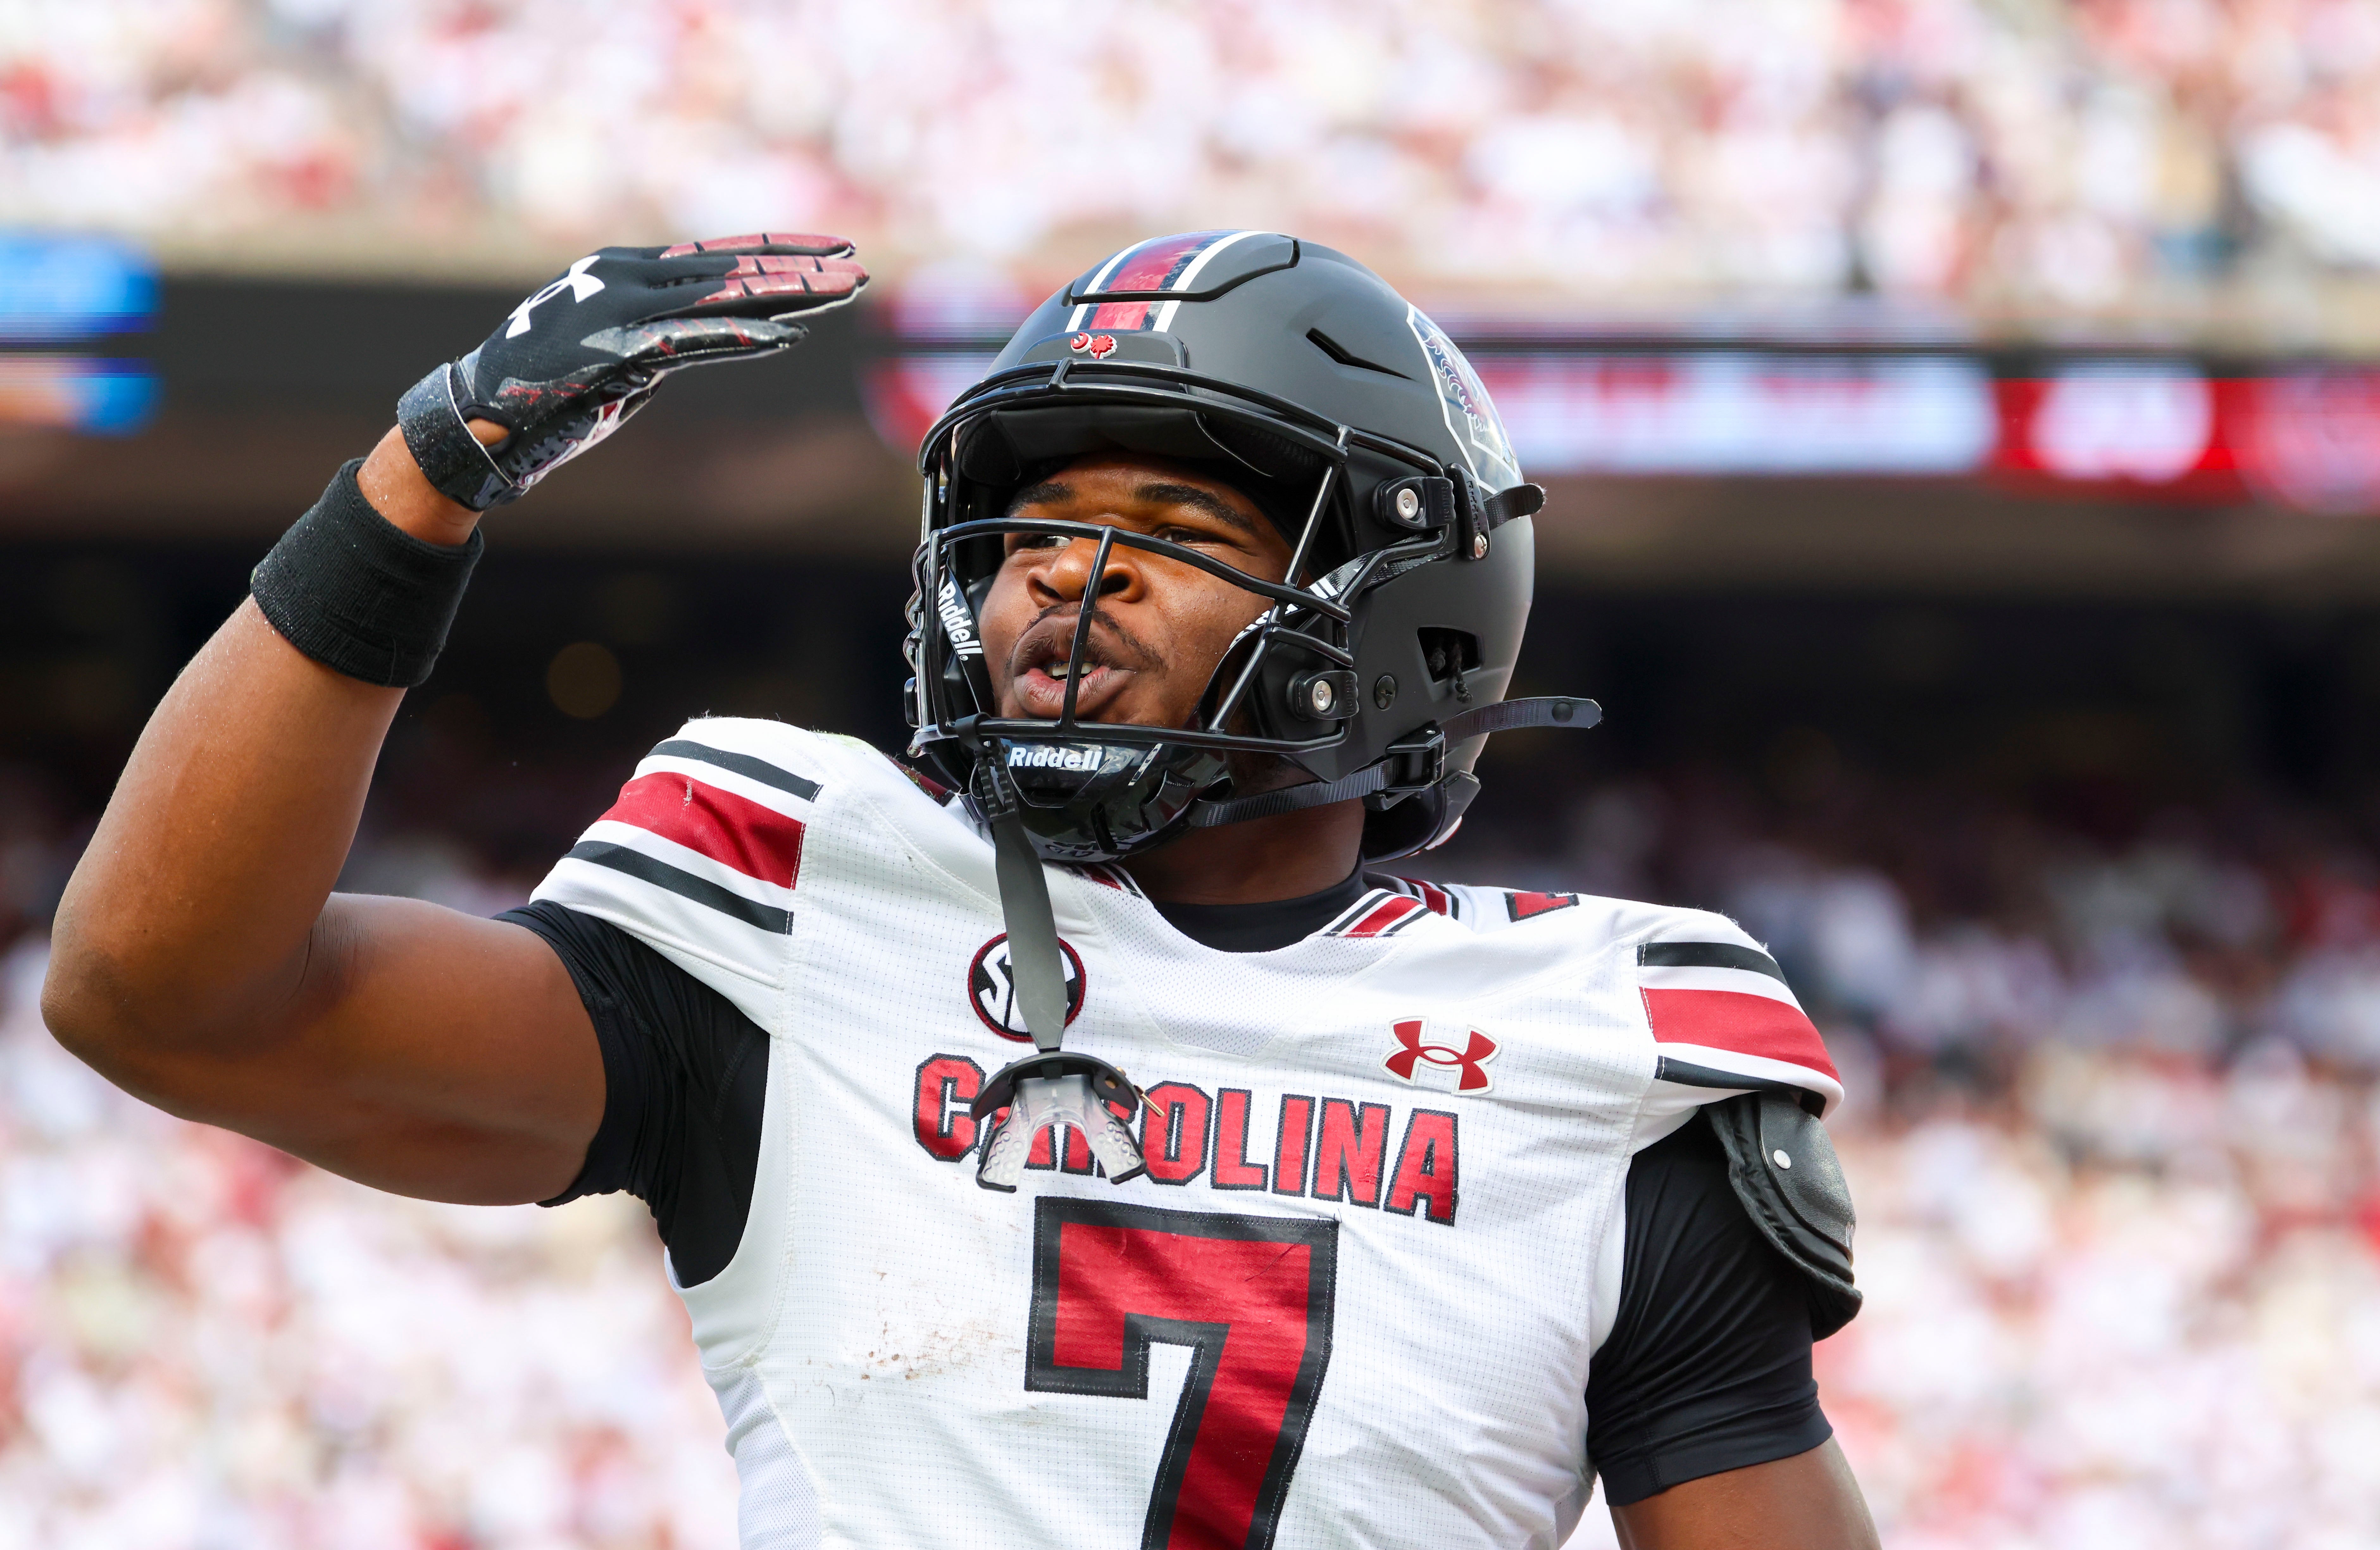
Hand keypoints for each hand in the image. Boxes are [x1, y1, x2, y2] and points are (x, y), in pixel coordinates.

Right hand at [396, 233, 866, 511]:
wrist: (478, 419)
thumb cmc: (545, 392)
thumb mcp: (615, 352)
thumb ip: (664, 337)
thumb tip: (716, 337)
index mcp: (623, 270)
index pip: (718, 254)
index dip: (778, 251)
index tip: (832, 251)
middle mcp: (623, 278)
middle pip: (730, 269)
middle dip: (800, 271)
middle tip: (859, 269)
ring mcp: (618, 312)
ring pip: (721, 298)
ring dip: (788, 298)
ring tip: (842, 294)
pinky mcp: (615, 353)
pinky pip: (691, 343)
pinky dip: (739, 338)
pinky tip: (785, 337)